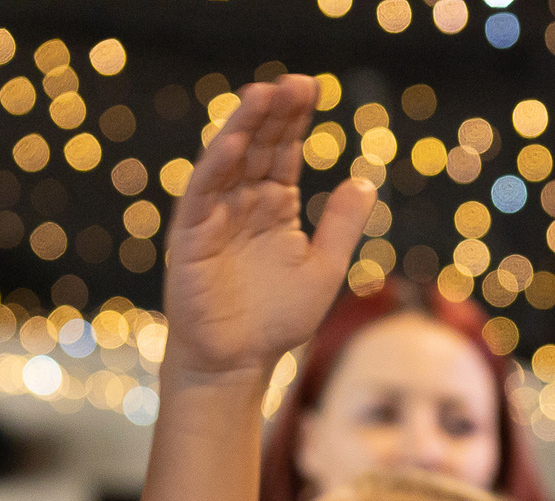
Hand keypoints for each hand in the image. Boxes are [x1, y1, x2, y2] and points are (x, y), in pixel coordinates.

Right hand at [160, 76, 373, 384]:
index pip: (283, 151)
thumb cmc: (275, 320)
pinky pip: (202, 193)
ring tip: (263, 95)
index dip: (295, 120)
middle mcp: (241, 202)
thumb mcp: (322, 269)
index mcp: (273, 205)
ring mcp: (214, 216)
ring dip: (243, 127)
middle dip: (273, 114)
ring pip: (227, 161)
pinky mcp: (191, 236)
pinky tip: (235, 143)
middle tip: (294, 83)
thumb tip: (363, 181)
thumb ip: (341, 226)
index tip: (313, 89)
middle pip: (257, 146)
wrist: (237, 363)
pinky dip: (216, 166)